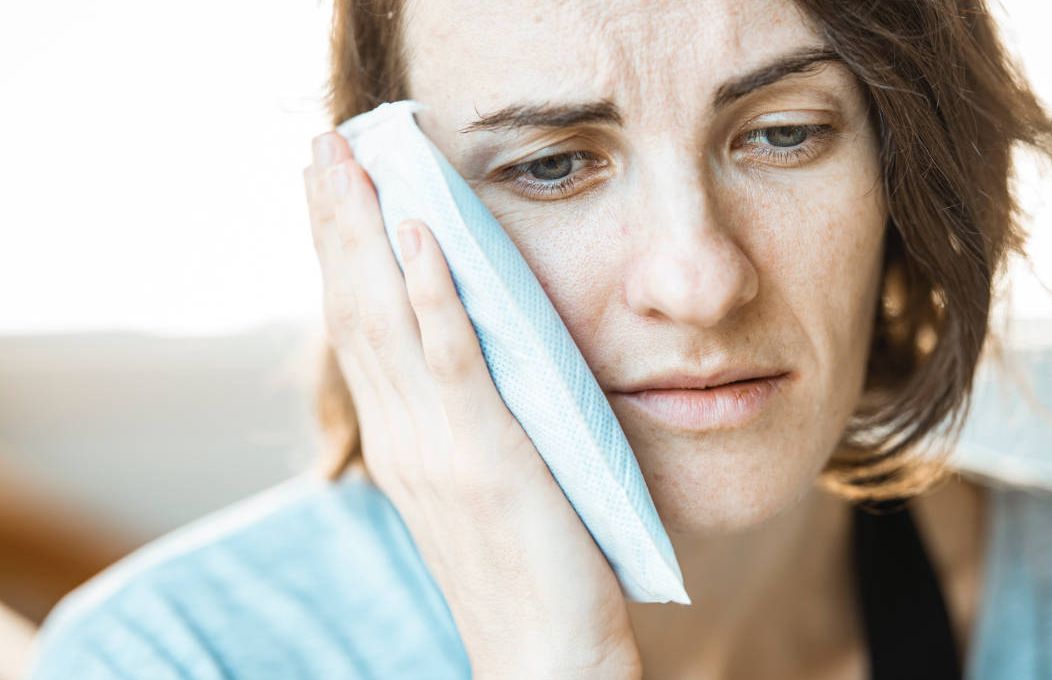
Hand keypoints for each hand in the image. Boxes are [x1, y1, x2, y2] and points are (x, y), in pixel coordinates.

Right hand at [302, 131, 641, 678]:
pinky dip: (430, 291)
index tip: (330, 188)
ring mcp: (437, 445)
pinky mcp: (487, 454)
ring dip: (365, 231)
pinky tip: (418, 232)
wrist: (544, 655)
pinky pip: (451, 358)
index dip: (339, 253)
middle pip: (353, 307)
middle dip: (336, 221)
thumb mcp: (480, 484)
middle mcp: (402, 437)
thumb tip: (469, 362)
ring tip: (350, 160)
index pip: (357, 328)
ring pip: (385, 317)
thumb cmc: (524, 571)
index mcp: (401, 442)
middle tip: (322, 144)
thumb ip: (462, 423)